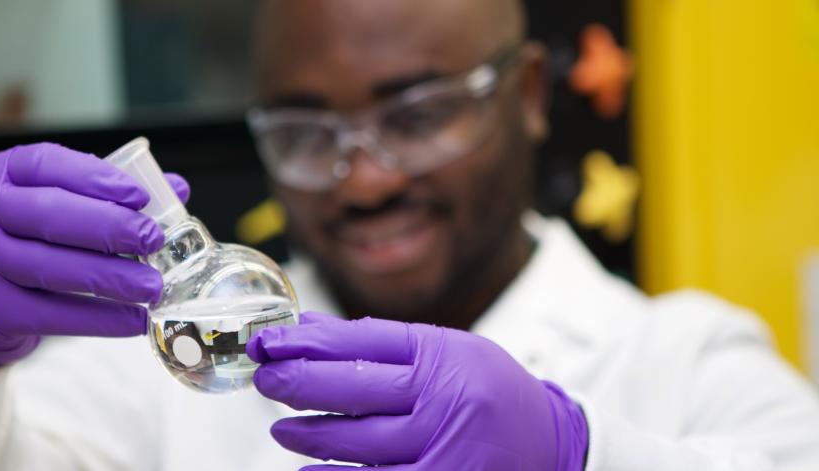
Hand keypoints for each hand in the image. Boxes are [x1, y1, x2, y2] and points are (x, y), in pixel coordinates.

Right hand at [0, 143, 189, 368]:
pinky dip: (98, 319)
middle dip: (108, 228)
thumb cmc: (23, 236)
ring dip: (109, 278)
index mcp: (2, 173)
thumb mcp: (51, 201)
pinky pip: (52, 315)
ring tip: (152, 285)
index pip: (47, 164)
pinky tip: (134, 319)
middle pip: (49, 216)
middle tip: (153, 240)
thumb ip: (107, 193)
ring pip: (50, 268)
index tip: (140, 196)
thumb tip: (177, 188)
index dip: (95, 178)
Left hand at [247, 313, 587, 469]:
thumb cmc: (491, 392)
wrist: (553, 443)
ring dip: (308, 435)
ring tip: (282, 428)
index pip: (360, 341)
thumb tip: (311, 333)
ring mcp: (440, 447)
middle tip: (265, 377)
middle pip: (351, 388)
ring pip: (355, 442)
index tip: (271, 341)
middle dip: (296, 382)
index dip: (307, 341)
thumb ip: (385, 345)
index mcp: (442, 355)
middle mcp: (442, 399)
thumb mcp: (450, 352)